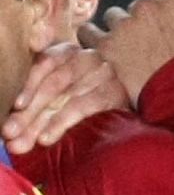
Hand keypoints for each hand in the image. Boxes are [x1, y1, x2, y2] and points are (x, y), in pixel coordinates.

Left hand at [3, 42, 128, 152]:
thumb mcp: (60, 95)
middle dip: (27, 111)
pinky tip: (46, 138)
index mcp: (69, 53)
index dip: (28, 83)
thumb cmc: (88, 100)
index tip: (15, 105)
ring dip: (40, 121)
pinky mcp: (115, 93)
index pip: (45, 62)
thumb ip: (38, 99)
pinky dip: (61, 123)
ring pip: (64, 95)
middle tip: (8, 133)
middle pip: (52, 83)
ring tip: (23, 142)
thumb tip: (11, 123)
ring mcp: (103, 74)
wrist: (138, 108)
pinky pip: (83, 107)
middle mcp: (87, 58)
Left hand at [87, 0, 173, 104]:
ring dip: (119, 32)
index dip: (161, 9)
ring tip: (129, 55)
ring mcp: (124, 24)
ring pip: (113, 18)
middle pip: (136, 6)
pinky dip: (94, 42)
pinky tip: (105, 54)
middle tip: (149, 46)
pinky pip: (88, 32)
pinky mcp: (104, 45)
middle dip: (141, 22)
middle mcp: (148, 5)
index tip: (162, 22)